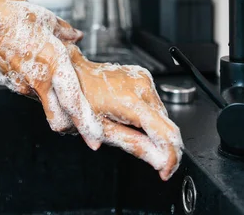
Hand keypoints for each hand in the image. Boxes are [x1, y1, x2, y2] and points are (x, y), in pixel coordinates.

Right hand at [0, 0, 102, 149]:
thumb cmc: (14, 19)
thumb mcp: (48, 20)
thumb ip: (66, 32)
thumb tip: (77, 36)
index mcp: (54, 63)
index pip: (74, 102)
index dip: (86, 124)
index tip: (96, 140)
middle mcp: (39, 80)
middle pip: (58, 118)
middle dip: (71, 127)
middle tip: (82, 129)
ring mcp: (23, 85)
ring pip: (45, 103)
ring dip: (53, 100)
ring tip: (53, 79)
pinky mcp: (11, 84)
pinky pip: (30, 91)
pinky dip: (36, 86)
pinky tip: (34, 69)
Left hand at [67, 45, 182, 180]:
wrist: (73, 72)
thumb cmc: (80, 100)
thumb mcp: (103, 131)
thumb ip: (134, 146)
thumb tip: (158, 161)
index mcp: (130, 101)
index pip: (166, 133)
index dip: (170, 157)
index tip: (165, 171)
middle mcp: (141, 86)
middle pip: (167, 125)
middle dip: (161, 145)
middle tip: (144, 153)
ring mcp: (143, 78)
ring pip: (163, 114)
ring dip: (155, 129)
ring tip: (129, 128)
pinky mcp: (143, 75)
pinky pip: (155, 102)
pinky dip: (150, 116)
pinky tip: (131, 116)